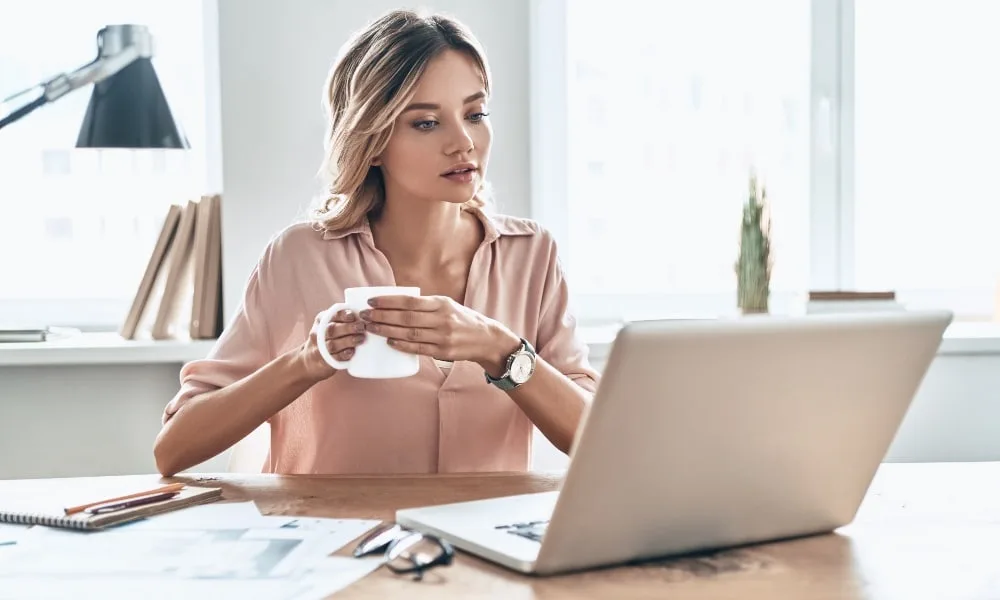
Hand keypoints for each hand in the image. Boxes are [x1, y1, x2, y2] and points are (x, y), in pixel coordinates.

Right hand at [299, 308, 366, 381]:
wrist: (311, 360)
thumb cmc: (329, 339)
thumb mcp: (331, 324)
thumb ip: (344, 319)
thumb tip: (368, 313)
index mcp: (321, 320)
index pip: (331, 315)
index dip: (343, 315)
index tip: (353, 315)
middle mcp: (318, 333)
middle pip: (332, 329)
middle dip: (348, 328)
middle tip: (362, 327)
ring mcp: (319, 348)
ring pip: (333, 344)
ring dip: (348, 341)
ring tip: (360, 339)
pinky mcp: (323, 360)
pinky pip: (333, 358)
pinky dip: (343, 354)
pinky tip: (352, 352)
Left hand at [360, 295, 520, 373]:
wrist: (486, 338)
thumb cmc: (462, 320)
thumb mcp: (446, 305)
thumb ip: (425, 305)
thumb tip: (395, 304)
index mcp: (441, 303)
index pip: (409, 301)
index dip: (388, 301)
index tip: (371, 301)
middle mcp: (442, 319)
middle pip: (405, 317)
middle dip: (382, 316)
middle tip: (364, 316)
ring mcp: (443, 336)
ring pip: (409, 333)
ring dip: (387, 331)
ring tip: (371, 328)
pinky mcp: (443, 351)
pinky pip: (418, 348)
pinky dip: (402, 345)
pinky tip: (389, 343)